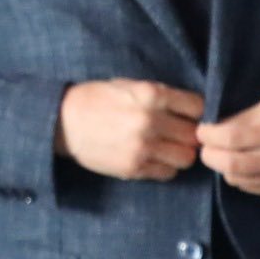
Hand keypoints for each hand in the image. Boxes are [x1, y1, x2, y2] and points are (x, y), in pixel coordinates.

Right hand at [55, 78, 203, 180]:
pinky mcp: (134, 167)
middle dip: (188, 134)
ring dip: (179, 153)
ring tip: (165, 147)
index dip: (196, 112)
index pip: (198, 107)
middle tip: (176, 134)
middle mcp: (150, 120)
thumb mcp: (127, 86)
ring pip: (186, 158)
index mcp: (150, 95)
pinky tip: (151, 157)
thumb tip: (192, 110)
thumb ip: (159, 96)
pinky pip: (168, 173)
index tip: (188, 116)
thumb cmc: (95, 99)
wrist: (61, 121)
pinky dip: (164, 167)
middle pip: (194, 135)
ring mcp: (143, 146)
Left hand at [197, 98, 259, 198]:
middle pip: (232, 165)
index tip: (201, 130)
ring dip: (221, 167)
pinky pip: (250, 188)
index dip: (209, 136)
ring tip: (221, 154)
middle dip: (210, 155)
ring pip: (238, 180)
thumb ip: (243, 118)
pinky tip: (239, 164)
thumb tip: (213, 128)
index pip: (233, 138)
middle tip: (205, 146)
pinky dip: (237, 177)